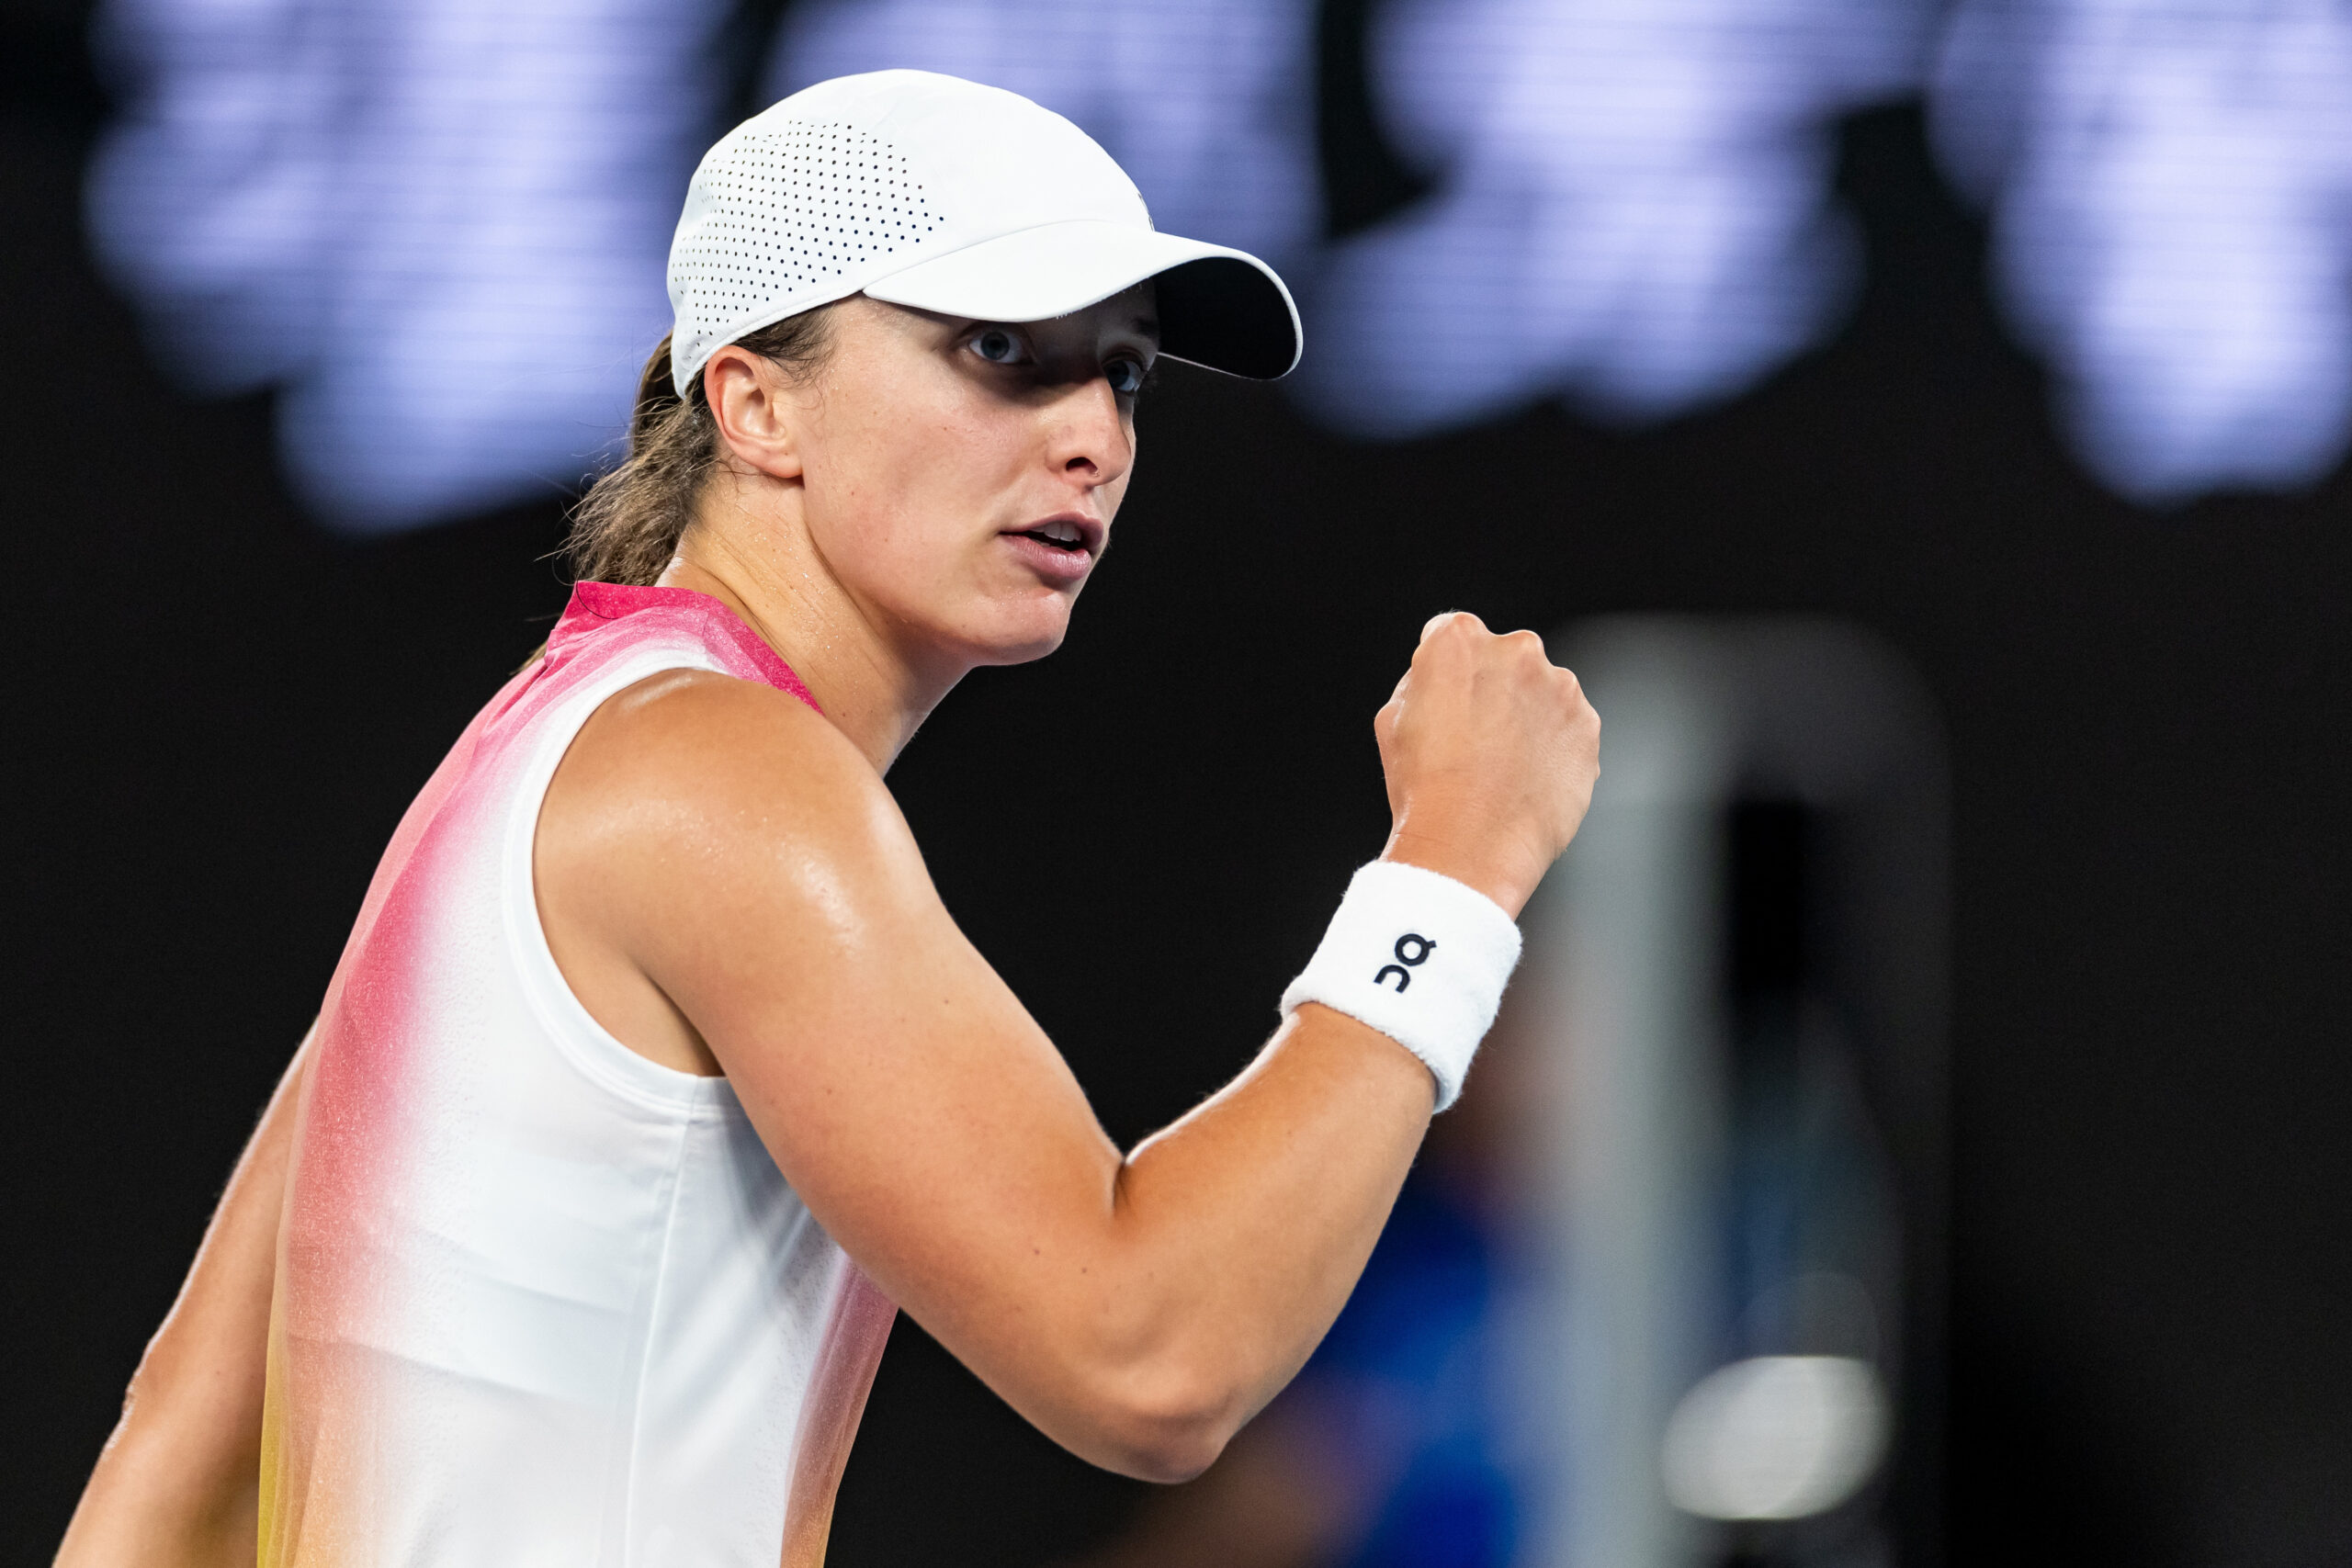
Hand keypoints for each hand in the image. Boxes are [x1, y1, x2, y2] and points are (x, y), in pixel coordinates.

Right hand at [1372, 612, 1599, 916]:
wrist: (1470, 848)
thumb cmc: (1425, 789)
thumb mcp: (1393, 720)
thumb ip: (1424, 679)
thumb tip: (1447, 677)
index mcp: (1458, 639)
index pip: (1452, 635)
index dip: (1445, 674)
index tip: (1446, 705)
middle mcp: (1516, 649)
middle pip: (1503, 659)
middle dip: (1493, 689)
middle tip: (1475, 740)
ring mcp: (1559, 686)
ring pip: (1540, 691)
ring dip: (1527, 716)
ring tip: (1502, 767)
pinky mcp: (1587, 724)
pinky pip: (1568, 726)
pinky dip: (1553, 746)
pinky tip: (1527, 778)